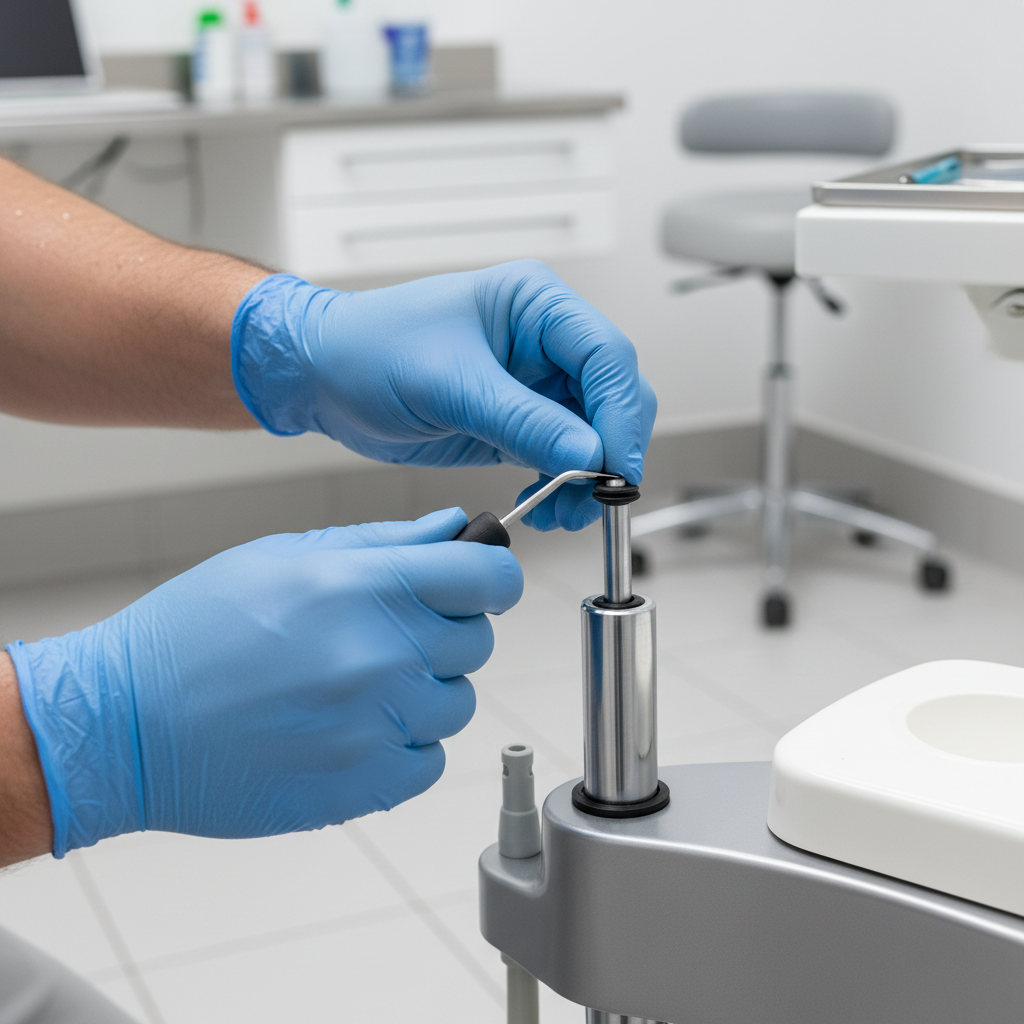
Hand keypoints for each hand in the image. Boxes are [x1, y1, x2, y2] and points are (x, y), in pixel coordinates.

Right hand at [8, 509, 520, 855]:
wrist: (125, 724)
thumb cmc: (194, 631)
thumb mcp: (284, 555)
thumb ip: (382, 542)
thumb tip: (453, 528)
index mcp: (364, 587)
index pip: (488, 577)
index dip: (491, 575)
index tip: (479, 580)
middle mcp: (381, 656)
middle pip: (478, 641)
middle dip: (447, 630)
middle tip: (390, 631)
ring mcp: (377, 726)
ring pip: (457, 702)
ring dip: (424, 690)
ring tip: (358, 682)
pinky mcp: (365, 786)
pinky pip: (429, 759)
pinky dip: (404, 743)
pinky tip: (352, 726)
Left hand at [231, 261, 656, 530]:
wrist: (325, 377)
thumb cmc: (369, 349)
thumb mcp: (447, 384)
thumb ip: (523, 420)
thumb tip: (588, 453)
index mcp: (535, 304)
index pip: (607, 355)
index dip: (621, 414)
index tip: (616, 465)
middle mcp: (544, 340)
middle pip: (611, 397)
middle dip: (609, 452)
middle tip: (594, 498)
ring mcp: (534, 383)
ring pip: (593, 434)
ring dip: (587, 479)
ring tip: (562, 512)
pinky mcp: (519, 420)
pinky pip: (562, 456)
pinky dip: (562, 486)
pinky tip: (543, 504)